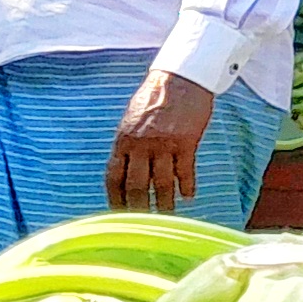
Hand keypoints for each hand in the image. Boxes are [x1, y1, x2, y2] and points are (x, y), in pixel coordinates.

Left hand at [109, 70, 222, 210]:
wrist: (181, 78)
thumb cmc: (155, 96)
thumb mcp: (131, 119)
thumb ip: (128, 144)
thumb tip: (125, 169)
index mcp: (124, 140)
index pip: (114, 177)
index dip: (115, 198)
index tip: (118, 212)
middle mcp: (141, 145)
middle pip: (136, 186)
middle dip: (138, 208)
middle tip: (143, 223)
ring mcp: (164, 145)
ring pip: (161, 184)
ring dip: (165, 203)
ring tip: (167, 215)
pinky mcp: (186, 142)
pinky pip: (185, 172)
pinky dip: (186, 186)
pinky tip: (188, 196)